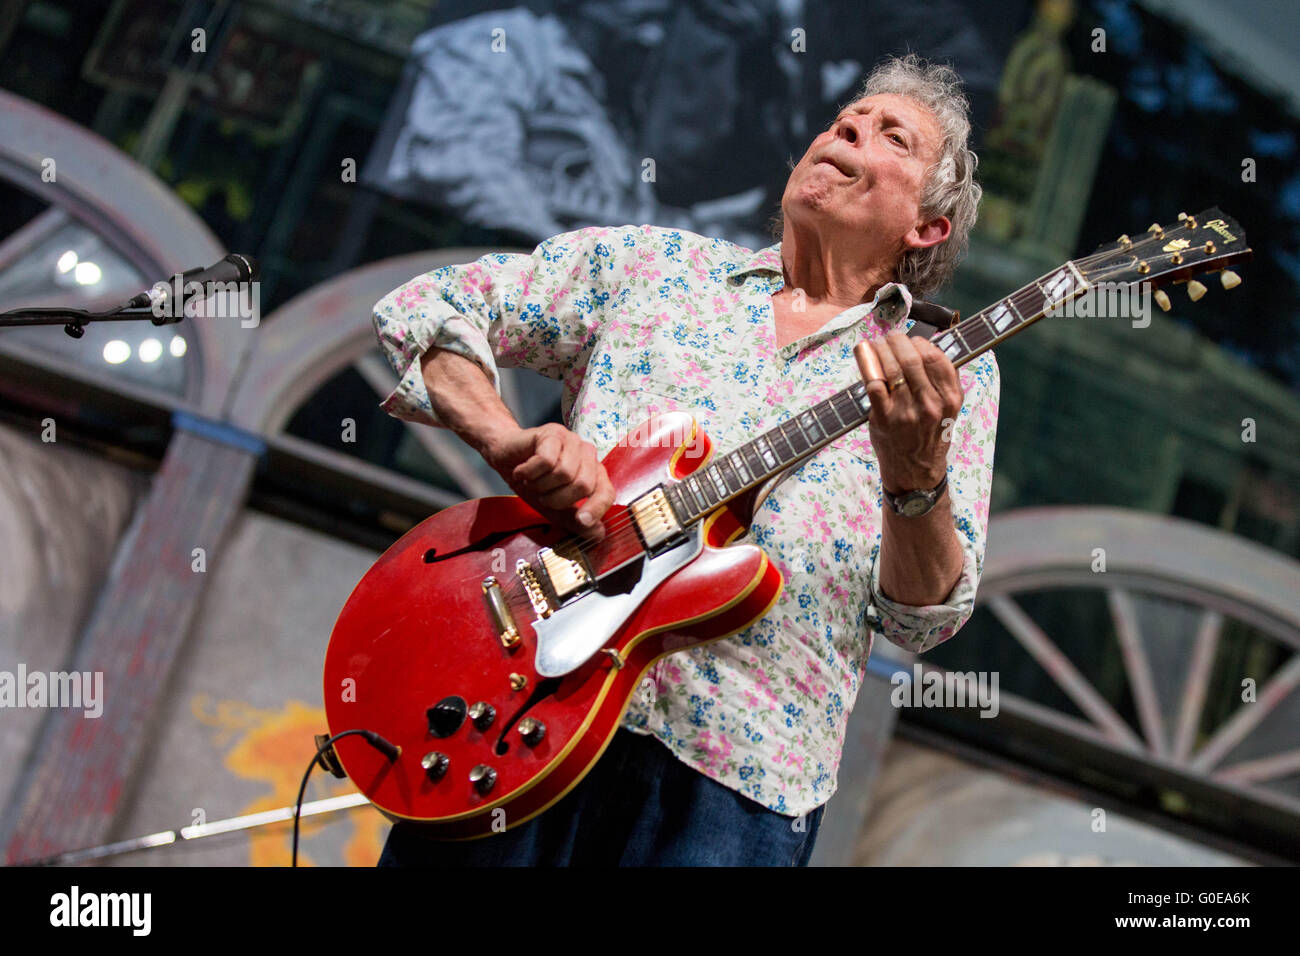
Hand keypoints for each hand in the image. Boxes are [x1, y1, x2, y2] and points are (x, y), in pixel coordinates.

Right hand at [482, 423, 614, 539]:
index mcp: (594, 472)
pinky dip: (529, 472)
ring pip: (563, 473)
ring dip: (540, 484)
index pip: (606, 492)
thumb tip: (598, 534)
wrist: (506, 457)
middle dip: (555, 498)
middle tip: (540, 493)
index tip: (581, 521)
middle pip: (582, 485)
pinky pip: (545, 461)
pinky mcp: (553, 433)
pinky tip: (522, 471)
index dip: (596, 508)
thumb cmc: (533, 481)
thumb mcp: (553, 508)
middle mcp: (587, 454)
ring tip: (531, 480)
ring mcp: (572, 441)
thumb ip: (574, 520)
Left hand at [856, 332, 963, 493]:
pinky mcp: (884, 419)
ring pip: (892, 367)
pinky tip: (866, 359)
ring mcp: (906, 412)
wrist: (916, 474)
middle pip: (912, 358)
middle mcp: (931, 404)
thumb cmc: (929, 437)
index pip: (936, 357)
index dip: (921, 343)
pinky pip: (874, 384)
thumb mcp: (948, 410)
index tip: (911, 340)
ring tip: (876, 345)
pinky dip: (868, 367)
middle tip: (890, 337)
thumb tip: (924, 347)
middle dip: (898, 340)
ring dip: (881, 349)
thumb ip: (941, 382)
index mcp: (951, 399)